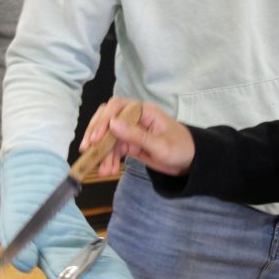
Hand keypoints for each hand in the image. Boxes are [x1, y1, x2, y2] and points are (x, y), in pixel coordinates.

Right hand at [0, 148, 137, 278]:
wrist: (30, 171)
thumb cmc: (19, 192)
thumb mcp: (14, 213)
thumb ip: (17, 239)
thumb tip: (26, 264)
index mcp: (37, 250)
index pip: (61, 272)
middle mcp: (52, 251)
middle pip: (79, 273)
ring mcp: (65, 242)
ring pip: (88, 264)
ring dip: (107, 275)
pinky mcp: (75, 231)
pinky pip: (92, 249)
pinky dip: (106, 259)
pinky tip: (119, 268)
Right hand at [81, 97, 195, 177]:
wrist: (191, 161)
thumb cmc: (181, 148)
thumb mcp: (160, 145)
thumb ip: (136, 135)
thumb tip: (112, 124)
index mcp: (143, 111)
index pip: (117, 107)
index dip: (103, 121)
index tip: (96, 139)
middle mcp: (134, 118)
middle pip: (107, 120)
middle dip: (96, 135)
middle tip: (87, 150)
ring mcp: (130, 131)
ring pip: (108, 138)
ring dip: (103, 153)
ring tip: (104, 170)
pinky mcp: (129, 144)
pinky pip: (114, 149)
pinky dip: (109, 159)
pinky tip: (109, 170)